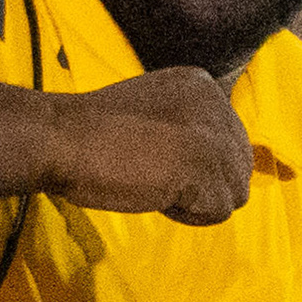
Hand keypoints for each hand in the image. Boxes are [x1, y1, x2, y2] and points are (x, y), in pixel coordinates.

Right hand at [17, 70, 252, 224]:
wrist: (62, 138)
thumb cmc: (96, 136)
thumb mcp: (154, 117)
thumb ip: (188, 131)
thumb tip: (218, 174)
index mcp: (202, 85)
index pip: (231, 143)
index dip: (198, 167)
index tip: (157, 159)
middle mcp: (215, 102)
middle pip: (239, 168)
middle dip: (204, 186)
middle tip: (158, 177)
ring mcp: (212, 132)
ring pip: (234, 192)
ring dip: (198, 203)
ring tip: (158, 187)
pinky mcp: (204, 163)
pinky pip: (220, 211)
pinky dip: (191, 216)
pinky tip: (159, 197)